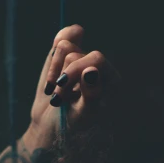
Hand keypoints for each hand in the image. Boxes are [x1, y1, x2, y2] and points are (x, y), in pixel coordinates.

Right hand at [26, 24, 120, 144]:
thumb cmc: (74, 125)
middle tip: (57, 100)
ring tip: (55, 94)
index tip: (61, 87)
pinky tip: (51, 76)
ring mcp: (84, 58)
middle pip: (77, 55)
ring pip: (65, 46)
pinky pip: (63, 36)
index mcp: (112, 81)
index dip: (75, 70)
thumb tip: (91, 71)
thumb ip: (91, 95)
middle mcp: (100, 67)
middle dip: (63, 78)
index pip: (96, 60)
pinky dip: (54, 55)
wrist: (54, 126)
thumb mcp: (82, 115)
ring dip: (54, 72)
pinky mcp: (69, 53)